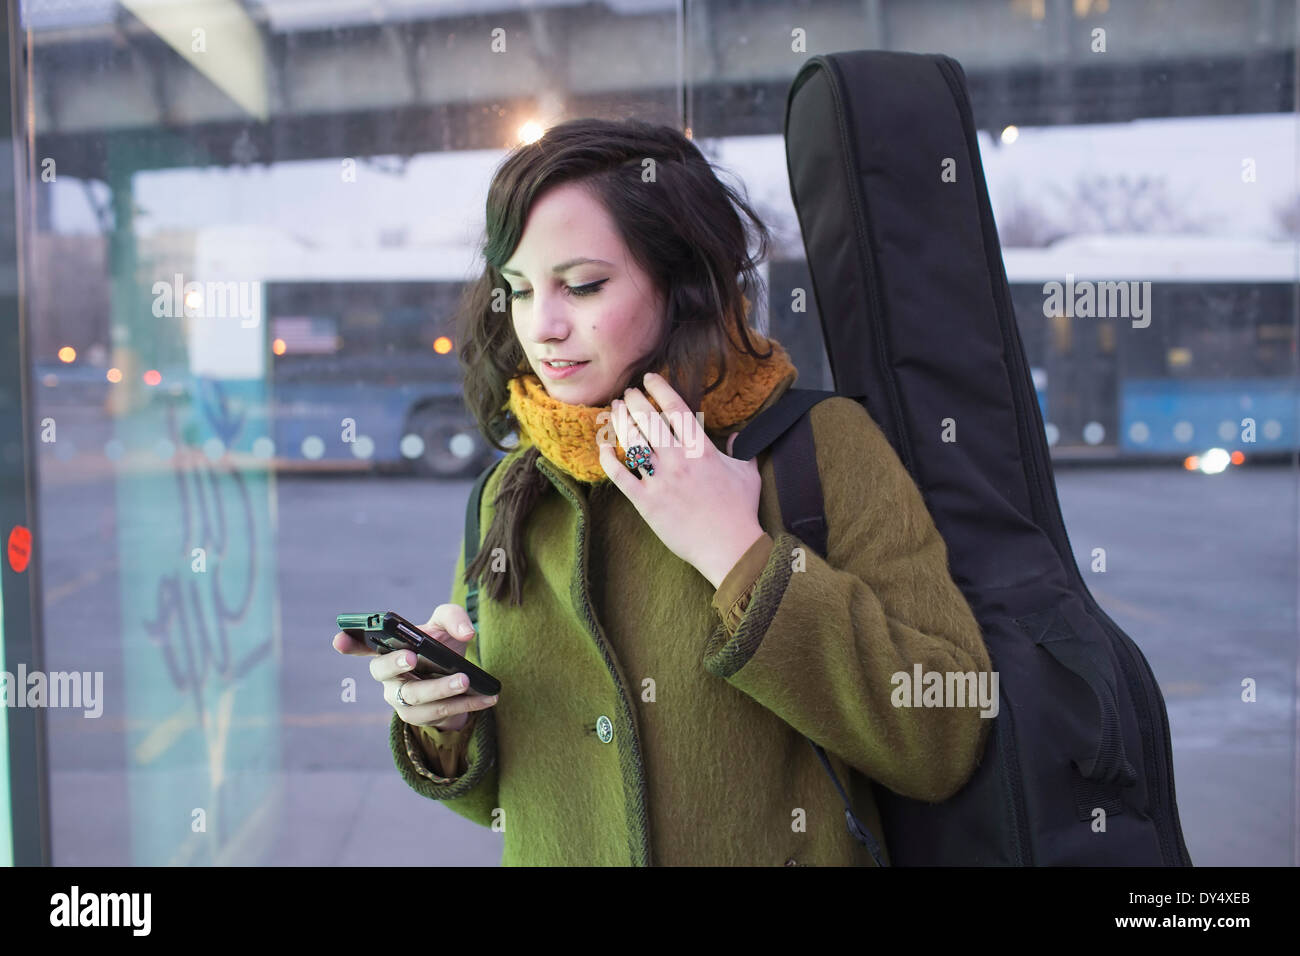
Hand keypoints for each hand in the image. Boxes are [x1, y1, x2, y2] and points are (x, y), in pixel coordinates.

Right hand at [332, 604, 498, 731]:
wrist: (459, 678)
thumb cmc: (443, 645)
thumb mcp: (448, 625)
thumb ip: (454, 618)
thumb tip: (466, 633)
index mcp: (387, 648)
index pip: (361, 644)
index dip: (348, 643)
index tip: (339, 639)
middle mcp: (386, 675)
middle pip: (383, 672)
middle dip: (396, 664)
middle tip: (412, 656)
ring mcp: (399, 699)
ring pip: (415, 698)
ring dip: (441, 690)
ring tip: (465, 681)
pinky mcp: (418, 717)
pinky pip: (439, 714)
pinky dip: (465, 705)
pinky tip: (486, 697)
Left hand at [596, 372, 765, 587]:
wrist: (729, 547)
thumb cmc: (741, 511)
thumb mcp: (748, 473)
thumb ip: (741, 449)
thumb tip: (736, 436)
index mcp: (702, 450)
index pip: (676, 409)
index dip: (660, 389)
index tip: (650, 379)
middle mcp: (678, 460)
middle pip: (648, 421)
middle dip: (634, 402)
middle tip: (627, 394)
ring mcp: (660, 481)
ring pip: (632, 443)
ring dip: (619, 423)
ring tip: (614, 410)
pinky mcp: (646, 502)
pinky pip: (620, 476)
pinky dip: (609, 460)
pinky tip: (603, 448)